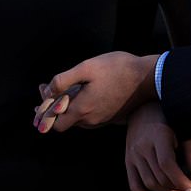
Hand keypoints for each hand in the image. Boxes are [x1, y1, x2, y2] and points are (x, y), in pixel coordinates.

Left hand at [37, 51, 158, 132]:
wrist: (148, 78)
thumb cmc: (117, 68)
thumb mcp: (87, 67)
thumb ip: (64, 80)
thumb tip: (47, 90)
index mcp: (82, 109)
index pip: (54, 121)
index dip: (44, 110)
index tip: (42, 90)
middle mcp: (90, 120)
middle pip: (64, 123)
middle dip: (53, 109)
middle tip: (48, 91)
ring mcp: (102, 120)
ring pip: (77, 120)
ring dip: (67, 108)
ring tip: (63, 90)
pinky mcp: (111, 117)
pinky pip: (89, 117)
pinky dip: (80, 108)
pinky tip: (82, 94)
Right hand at [125, 103, 190, 190]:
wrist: (142, 108)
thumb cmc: (168, 119)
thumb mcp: (184, 129)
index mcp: (157, 135)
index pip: (167, 164)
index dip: (181, 180)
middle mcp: (142, 146)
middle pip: (159, 177)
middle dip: (177, 187)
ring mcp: (132, 155)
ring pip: (149, 184)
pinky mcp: (128, 162)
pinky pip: (135, 187)